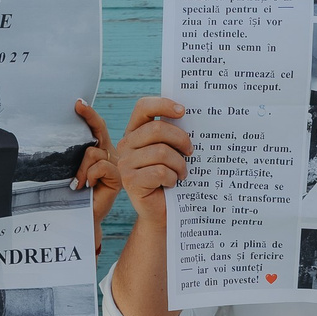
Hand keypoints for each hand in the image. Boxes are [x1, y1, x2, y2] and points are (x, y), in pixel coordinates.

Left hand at [71, 98, 121, 250]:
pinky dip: (90, 174)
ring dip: (81, 167)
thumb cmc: (75, 193)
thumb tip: (63, 131)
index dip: (89, 114)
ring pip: (94, 151)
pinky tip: (88, 185)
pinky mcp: (118, 176)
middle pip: (99, 131)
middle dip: (88, 117)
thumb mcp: (73, 167)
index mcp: (102, 150)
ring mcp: (116, 165)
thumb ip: (74, 152)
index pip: (97, 127)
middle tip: (77, 105)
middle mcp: (111, 154)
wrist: (82, 215)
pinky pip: (100, 165)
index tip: (78, 102)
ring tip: (79, 182)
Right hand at [114, 95, 191, 222]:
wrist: (162, 211)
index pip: (143, 107)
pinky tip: (172, 183)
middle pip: (156, 129)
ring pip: (161, 152)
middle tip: (191, 152)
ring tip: (182, 173)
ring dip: (179, 164)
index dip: (163, 104)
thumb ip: (172, 134)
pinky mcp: (130, 181)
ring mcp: (125, 163)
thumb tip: (189, 114)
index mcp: (135, 132)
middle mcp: (126, 145)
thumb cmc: (170, 177)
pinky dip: (172, 178)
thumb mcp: (171, 151)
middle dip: (180, 139)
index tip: (183, 111)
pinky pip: (160, 172)